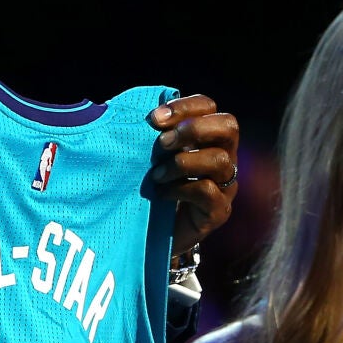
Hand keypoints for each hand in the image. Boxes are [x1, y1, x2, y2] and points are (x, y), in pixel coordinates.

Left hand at [149, 94, 238, 255]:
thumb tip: (114, 108)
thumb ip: (143, 133)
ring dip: (182, 162)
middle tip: (162, 143)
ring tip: (156, 174)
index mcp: (207, 138)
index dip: (184, 106)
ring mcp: (225, 185)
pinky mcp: (219, 211)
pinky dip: (180, 189)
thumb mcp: (148, 156)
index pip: (208, 107)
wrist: (155, 237)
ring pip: (219, 160)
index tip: (154, 118)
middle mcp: (224, 157)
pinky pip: (207, 191)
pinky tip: (161, 194)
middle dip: (192, 129)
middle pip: (228, 126)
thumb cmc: (150, 188)